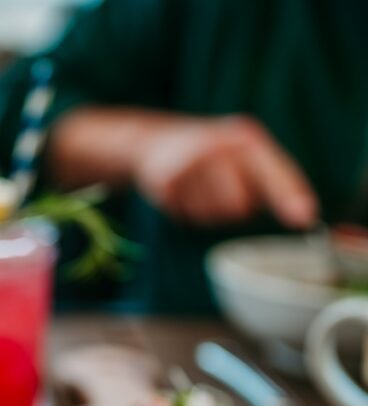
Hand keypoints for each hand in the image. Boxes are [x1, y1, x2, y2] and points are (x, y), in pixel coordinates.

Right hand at [132, 115, 316, 227]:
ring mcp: (190, 165)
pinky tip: (183, 192)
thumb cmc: (209, 154)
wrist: (151, 140)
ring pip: (215, 214)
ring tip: (200, 188)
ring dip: (211, 211)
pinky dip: (188, 211)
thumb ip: (274, 181)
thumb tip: (304, 215)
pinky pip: (189, 217)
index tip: (304, 216)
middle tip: (224, 189)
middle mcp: (218, 148)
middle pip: (241, 204)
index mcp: (245, 138)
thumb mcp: (244, 154)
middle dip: (237, 207)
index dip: (289, 194)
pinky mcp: (166, 183)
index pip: (273, 171)